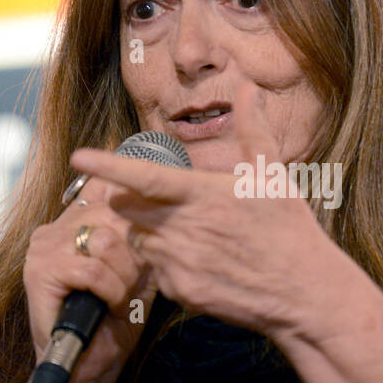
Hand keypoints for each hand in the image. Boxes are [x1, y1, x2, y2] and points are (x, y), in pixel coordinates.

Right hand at [21, 170, 159, 382]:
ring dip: (124, 276)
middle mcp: (55, 229)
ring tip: (120, 298)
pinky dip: (111, 290)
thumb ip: (141, 242)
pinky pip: (92, 269)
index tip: (149, 239)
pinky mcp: (40, 272)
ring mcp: (44, 248)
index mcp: (74, 224)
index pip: (109, 191)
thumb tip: (160, 212)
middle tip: (135, 284)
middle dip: (136, 253)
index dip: (136, 211)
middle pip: (114, 214)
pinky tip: (109, 306)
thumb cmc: (112, 323)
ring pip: (105, 241)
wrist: (86, 369)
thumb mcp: (136, 274)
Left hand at [68, 78, 338, 343]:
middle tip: (162, 201)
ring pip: (140, 241)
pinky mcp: (180, 292)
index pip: (142, 176)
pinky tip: (201, 264)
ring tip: (193, 236)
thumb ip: (253, 131)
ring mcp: (178, 263)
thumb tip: (249, 89)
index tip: (79, 156)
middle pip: (128, 208)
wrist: (304, 292)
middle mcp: (182, 228)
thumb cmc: (290, 230)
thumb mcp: (274, 175)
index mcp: (201, 194)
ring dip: (152, 234)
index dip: (107, 166)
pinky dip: (168, 266)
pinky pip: (156, 274)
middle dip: (133, 200)